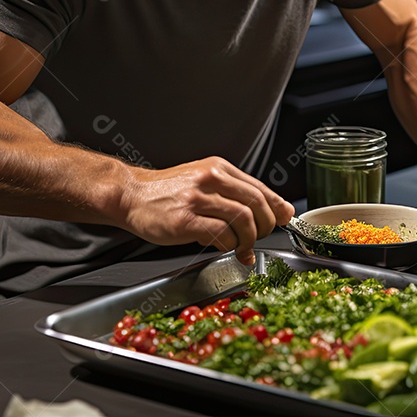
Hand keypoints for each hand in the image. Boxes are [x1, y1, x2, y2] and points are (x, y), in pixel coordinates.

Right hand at [117, 157, 294, 264]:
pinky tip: (224, 248)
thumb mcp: (204, 182)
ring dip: (249, 239)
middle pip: (256, 204)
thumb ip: (235, 195)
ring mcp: (197, 198)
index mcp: (219, 168)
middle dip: (265, 226)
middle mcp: (211, 178)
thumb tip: (275, 212)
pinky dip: (229, 245)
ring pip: (243, 219)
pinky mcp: (184, 219)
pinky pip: (221, 234)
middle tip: (259, 238)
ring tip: (243, 247)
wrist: (131, 195)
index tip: (285, 219)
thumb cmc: (168, 193)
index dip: (277, 207)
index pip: (260, 188)